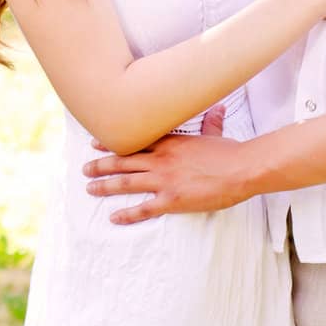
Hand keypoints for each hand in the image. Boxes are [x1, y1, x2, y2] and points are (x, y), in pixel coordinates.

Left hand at [82, 104, 254, 224]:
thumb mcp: (215, 134)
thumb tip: (219, 108)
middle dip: (100, 165)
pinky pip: (143, 208)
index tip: (95, 144)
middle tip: (84, 169)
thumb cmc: (229, 152)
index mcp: (168, 142)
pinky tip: (113, 217)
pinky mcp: (171, 200)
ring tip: (89, 188)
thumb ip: (211, 122)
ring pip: (126, 183)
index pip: (133, 141)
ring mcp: (164, 180)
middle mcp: (160, 159)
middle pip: (122, 161)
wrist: (241, 169)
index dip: (112, 144)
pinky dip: (126, 214)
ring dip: (105, 186)